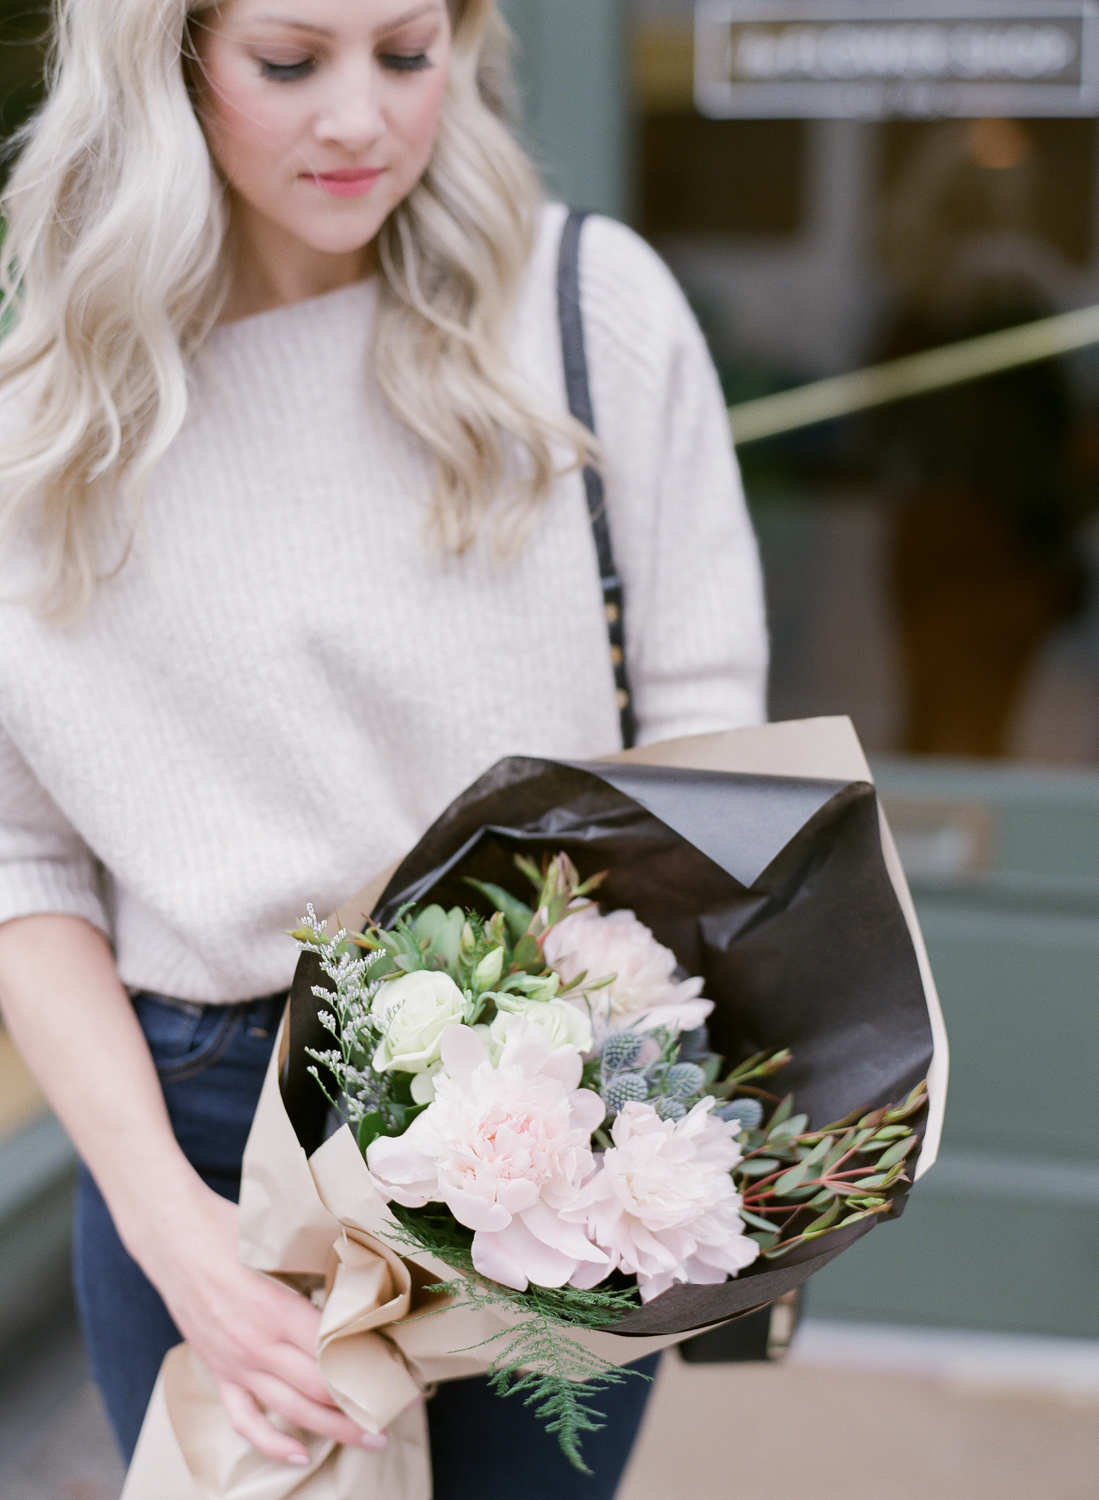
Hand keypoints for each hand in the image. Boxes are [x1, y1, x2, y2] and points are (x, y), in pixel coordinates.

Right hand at [136, 1178, 389, 1466]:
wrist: (174, 1237)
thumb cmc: (229, 1230)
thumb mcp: (280, 1246)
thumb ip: (318, 1268)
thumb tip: (361, 1276)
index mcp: (279, 1311)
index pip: (335, 1354)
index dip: (371, 1368)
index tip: (400, 1372)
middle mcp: (259, 1346)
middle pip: (320, 1391)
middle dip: (362, 1407)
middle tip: (396, 1409)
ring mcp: (237, 1364)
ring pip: (292, 1411)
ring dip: (334, 1430)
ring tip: (369, 1439)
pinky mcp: (220, 1372)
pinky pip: (245, 1420)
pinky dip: (272, 1443)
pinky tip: (299, 1455)